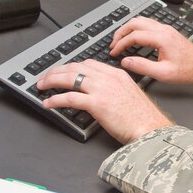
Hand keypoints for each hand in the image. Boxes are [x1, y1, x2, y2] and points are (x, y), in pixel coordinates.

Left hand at [36, 60, 172, 143]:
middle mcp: (108, 78)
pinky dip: (55, 99)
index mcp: (117, 74)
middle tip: (45, 77)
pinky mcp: (97, 104)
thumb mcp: (130, 94)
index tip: (62, 72)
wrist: (151, 128)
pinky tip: (48, 103)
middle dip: (56, 71)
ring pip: (70, 78)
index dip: (71, 66)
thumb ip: (114, 89)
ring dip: (51, 81)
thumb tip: (99, 94)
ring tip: (41, 86)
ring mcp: (102, 89)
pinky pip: (70, 98)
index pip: (89, 64)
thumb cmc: (143, 118)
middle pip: (76, 67)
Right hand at [110, 17, 192, 90]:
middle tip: (113, 44)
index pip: (134, 35)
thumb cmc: (188, 71)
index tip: (114, 52)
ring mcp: (166, 29)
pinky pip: (148, 24)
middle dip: (121, 32)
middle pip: (135, 22)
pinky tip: (134, 39)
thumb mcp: (162, 73)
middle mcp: (164, 30)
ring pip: (141, 21)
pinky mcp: (168, 32)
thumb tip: (125, 62)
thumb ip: (142, 66)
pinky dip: (137, 29)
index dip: (121, 44)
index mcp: (162, 38)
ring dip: (128, 29)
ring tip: (120, 41)